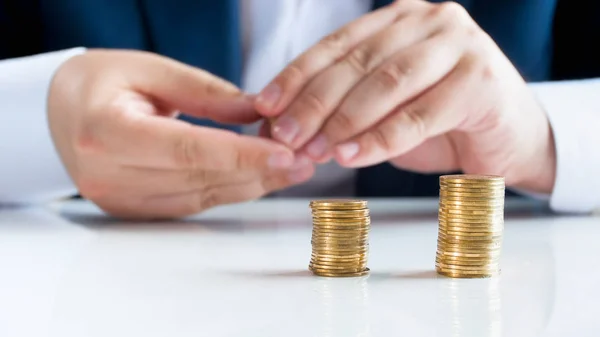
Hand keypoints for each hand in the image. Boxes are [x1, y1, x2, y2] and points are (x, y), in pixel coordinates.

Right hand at [48, 50, 312, 218]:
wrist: (59, 113)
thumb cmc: (101, 83)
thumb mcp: (150, 68)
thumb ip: (206, 93)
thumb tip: (260, 114)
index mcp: (105, 131)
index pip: (187, 149)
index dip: (242, 155)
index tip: (287, 155)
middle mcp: (108, 174)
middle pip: (200, 178)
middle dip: (258, 172)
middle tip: (304, 160)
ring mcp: (118, 199)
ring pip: (202, 198)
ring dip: (250, 184)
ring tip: (290, 169)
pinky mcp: (132, 210)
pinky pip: (192, 205)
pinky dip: (228, 191)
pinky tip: (257, 178)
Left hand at [255, 0, 555, 193]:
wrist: (508, 138)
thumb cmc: (439, 120)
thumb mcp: (384, 108)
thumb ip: (344, 107)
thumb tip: (283, 125)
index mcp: (400, 19)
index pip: (337, 45)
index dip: (296, 76)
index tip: (264, 106)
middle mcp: (431, 21)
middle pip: (359, 62)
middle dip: (314, 102)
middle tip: (285, 135)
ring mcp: (461, 45)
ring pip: (387, 83)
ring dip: (343, 120)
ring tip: (314, 150)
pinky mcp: (482, 80)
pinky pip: (419, 115)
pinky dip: (380, 139)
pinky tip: (351, 157)